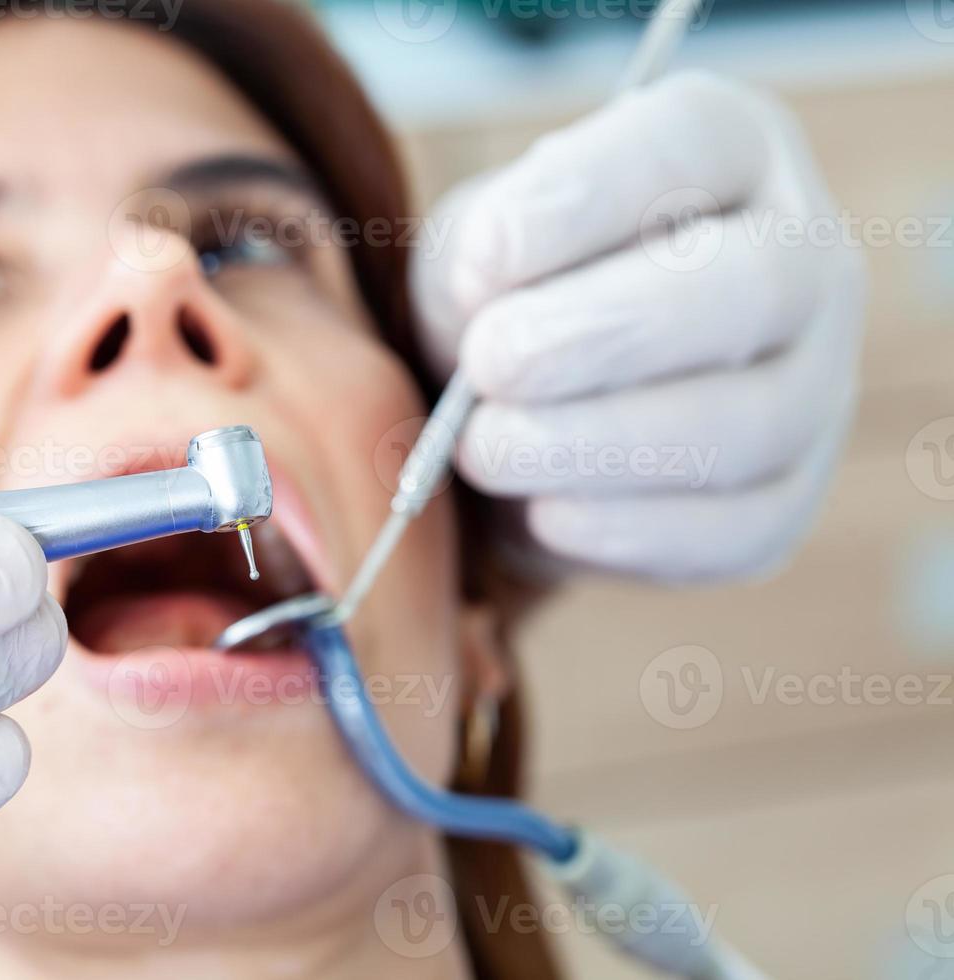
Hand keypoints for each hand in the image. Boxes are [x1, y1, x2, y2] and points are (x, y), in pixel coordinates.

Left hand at [412, 71, 865, 582]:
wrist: (526, 403)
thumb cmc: (511, 293)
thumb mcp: (477, 242)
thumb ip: (481, 248)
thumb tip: (492, 290)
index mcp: (727, 152)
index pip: (690, 146)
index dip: (584, 201)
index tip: (484, 258)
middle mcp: (800, 258)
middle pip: (748, 289)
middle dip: (603, 334)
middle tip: (490, 364)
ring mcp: (814, 383)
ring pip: (748, 424)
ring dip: (601, 445)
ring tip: (486, 450)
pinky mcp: (786, 497)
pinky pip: (738, 528)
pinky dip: (632, 532)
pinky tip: (546, 516)